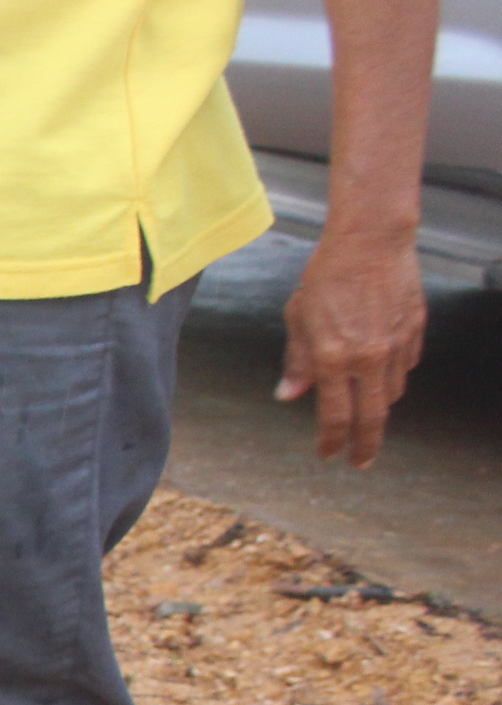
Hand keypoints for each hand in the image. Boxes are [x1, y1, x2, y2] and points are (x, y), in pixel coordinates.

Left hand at [277, 226, 425, 466]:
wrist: (371, 243)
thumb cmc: (325, 278)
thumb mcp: (298, 320)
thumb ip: (297, 362)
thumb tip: (289, 396)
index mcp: (334, 358)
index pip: (335, 416)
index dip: (332, 442)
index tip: (329, 455)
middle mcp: (369, 358)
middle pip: (372, 418)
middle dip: (366, 445)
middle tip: (361, 461)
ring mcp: (397, 345)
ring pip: (392, 393)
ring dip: (378, 407)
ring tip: (366, 412)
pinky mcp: (416, 331)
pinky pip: (406, 367)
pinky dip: (393, 376)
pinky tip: (381, 372)